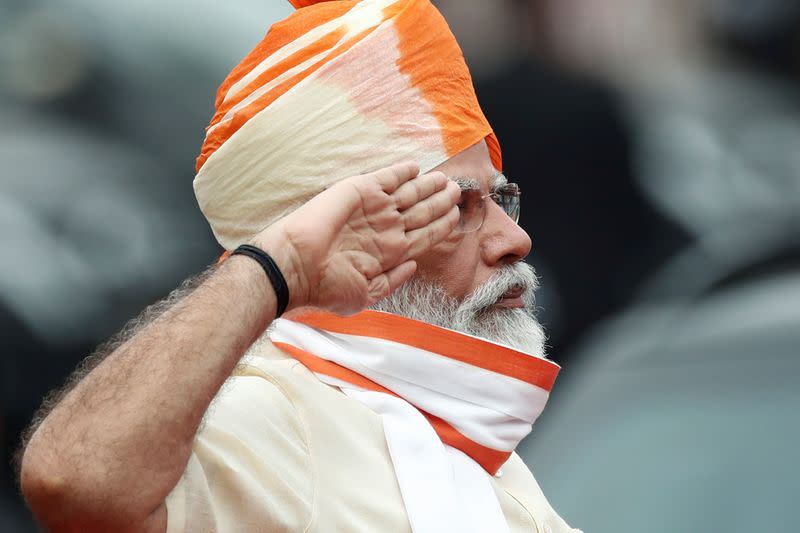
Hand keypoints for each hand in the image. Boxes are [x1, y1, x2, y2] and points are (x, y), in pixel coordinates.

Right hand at [252, 162, 459, 314]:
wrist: (297, 266)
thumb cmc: (327, 286)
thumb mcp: (366, 295)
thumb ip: (392, 281)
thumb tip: (413, 266)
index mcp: (390, 252)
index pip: (425, 236)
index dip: (442, 226)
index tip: (457, 216)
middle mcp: (385, 228)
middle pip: (422, 212)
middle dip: (441, 202)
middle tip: (458, 191)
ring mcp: (374, 209)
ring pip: (410, 193)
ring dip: (428, 185)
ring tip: (446, 179)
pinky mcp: (360, 191)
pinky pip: (386, 178)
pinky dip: (402, 171)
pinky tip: (415, 167)